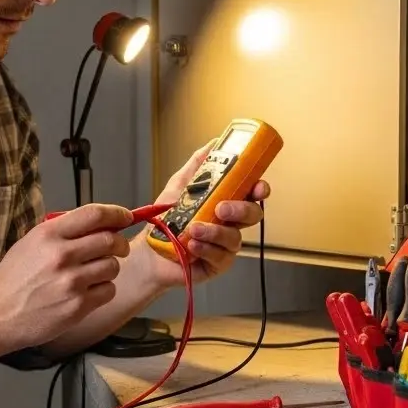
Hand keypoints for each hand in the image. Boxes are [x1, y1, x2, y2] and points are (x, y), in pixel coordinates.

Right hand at [0, 204, 132, 355]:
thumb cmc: (11, 280)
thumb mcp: (30, 243)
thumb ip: (63, 232)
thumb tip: (100, 225)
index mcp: (49, 234)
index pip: (94, 215)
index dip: (116, 214)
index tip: (125, 217)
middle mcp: (61, 255)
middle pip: (110, 240)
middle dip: (119, 243)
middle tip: (117, 248)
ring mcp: (71, 282)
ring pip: (113, 266)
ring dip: (109, 269)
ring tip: (92, 274)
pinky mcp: (77, 306)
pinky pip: (108, 291)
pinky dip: (103, 290)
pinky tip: (87, 292)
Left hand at [140, 141, 270, 285]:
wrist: (147, 250)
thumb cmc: (164, 219)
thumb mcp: (179, 186)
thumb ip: (197, 165)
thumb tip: (213, 143)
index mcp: (226, 201)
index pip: (251, 193)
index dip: (260, 189)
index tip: (258, 186)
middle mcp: (230, 222)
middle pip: (252, 214)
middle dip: (241, 209)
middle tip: (221, 208)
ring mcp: (225, 244)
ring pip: (235, 237)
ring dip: (216, 231)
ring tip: (193, 228)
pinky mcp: (217, 264)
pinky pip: (221, 257)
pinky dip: (207, 248)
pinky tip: (193, 245)